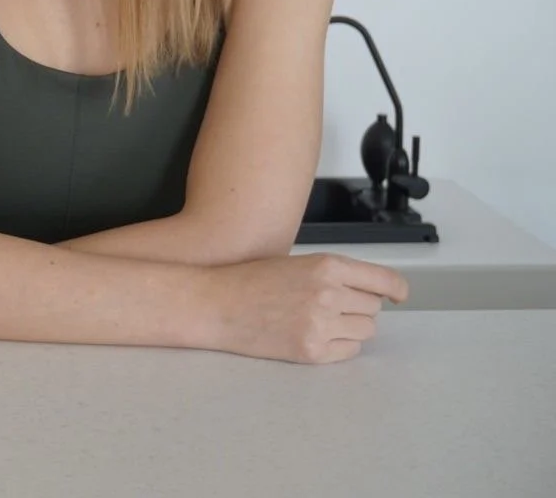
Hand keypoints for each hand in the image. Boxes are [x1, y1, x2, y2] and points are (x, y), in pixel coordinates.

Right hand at [205, 253, 408, 363]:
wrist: (216, 304)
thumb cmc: (250, 280)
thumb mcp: (296, 263)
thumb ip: (334, 274)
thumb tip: (372, 292)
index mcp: (327, 266)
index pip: (384, 280)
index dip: (396, 289)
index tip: (399, 295)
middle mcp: (329, 294)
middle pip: (374, 307)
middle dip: (358, 306)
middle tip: (329, 305)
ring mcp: (321, 325)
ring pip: (364, 330)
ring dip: (350, 326)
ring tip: (318, 320)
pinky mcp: (312, 351)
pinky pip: (349, 351)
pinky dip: (339, 345)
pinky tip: (312, 334)